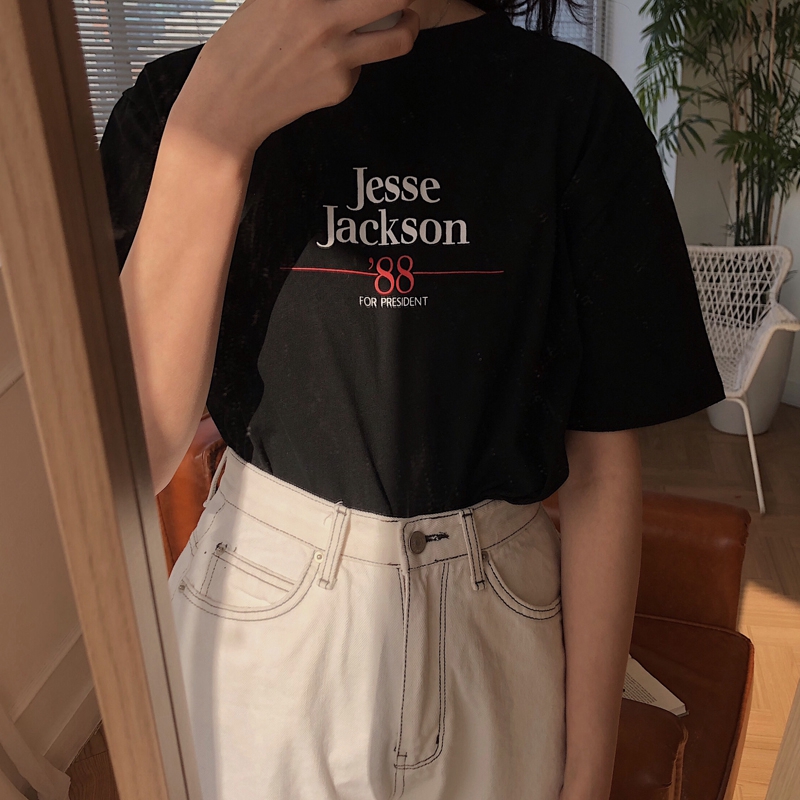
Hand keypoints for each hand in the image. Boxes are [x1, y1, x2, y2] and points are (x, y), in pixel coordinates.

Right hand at [167, 0, 419, 159]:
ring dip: (407, 27)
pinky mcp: (342, 87)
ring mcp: (338, 57)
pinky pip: (362, 68)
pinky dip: (353, 62)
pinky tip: (323, 68)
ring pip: (399, 39)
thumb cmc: (238, 48)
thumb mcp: (266, 1)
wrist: (227, 106)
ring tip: (402, 22)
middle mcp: (325, 18)